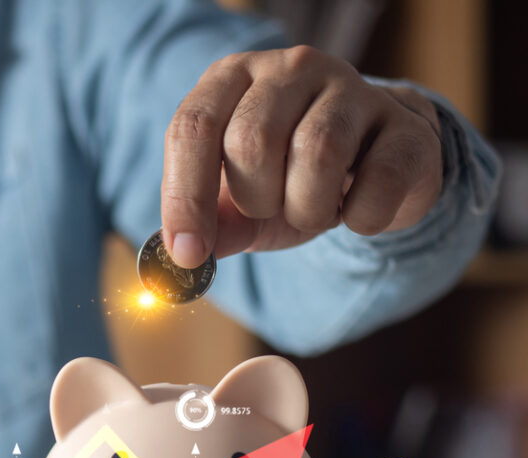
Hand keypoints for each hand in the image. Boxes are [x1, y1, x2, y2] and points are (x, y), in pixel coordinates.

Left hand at [161, 45, 443, 267]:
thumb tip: (184, 257)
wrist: (372, 169)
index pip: (193, 127)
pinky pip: (378, 181)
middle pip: (252, 141)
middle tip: (271, 208)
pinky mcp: (406, 125)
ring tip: (311, 209)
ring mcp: (354, 88)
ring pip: (316, 152)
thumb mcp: (239, 203)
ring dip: (306, 208)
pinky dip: (360, 216)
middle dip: (254, 199)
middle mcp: (291, 68)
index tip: (187, 253)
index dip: (184, 197)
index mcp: (233, 77)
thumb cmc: (288, 180)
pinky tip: (354, 211)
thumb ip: (212, 225)